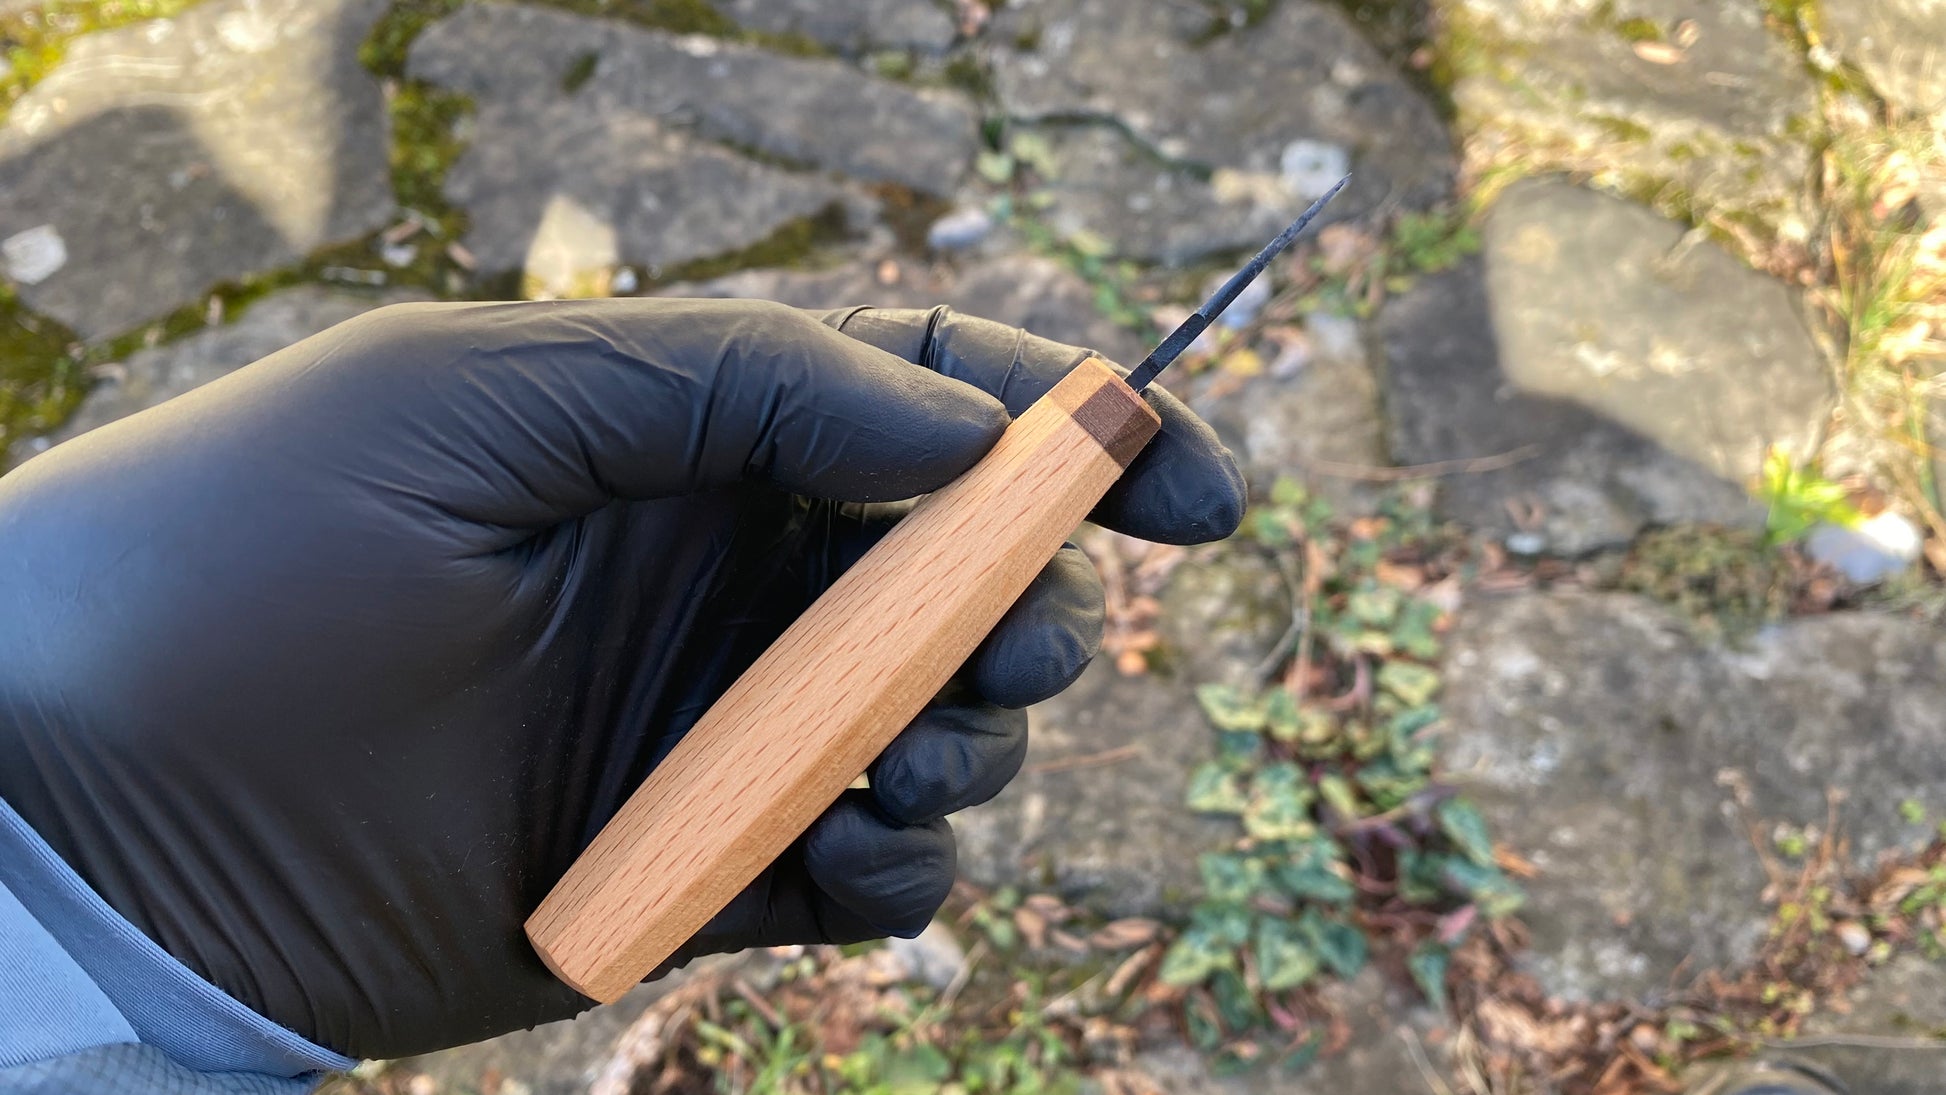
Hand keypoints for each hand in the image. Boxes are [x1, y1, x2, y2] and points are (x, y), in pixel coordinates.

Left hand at [0, 299, 1242, 1057]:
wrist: (86, 808)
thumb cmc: (248, 552)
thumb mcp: (475, 399)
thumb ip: (731, 384)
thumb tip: (957, 437)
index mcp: (676, 434)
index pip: (917, 402)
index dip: (1069, 430)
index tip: (1187, 486)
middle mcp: (709, 572)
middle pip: (952, 574)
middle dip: (1021, 609)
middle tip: (1001, 651)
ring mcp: (703, 727)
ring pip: (928, 729)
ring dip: (962, 747)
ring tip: (903, 765)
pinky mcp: (684, 873)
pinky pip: (857, 871)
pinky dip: (897, 871)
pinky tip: (858, 865)